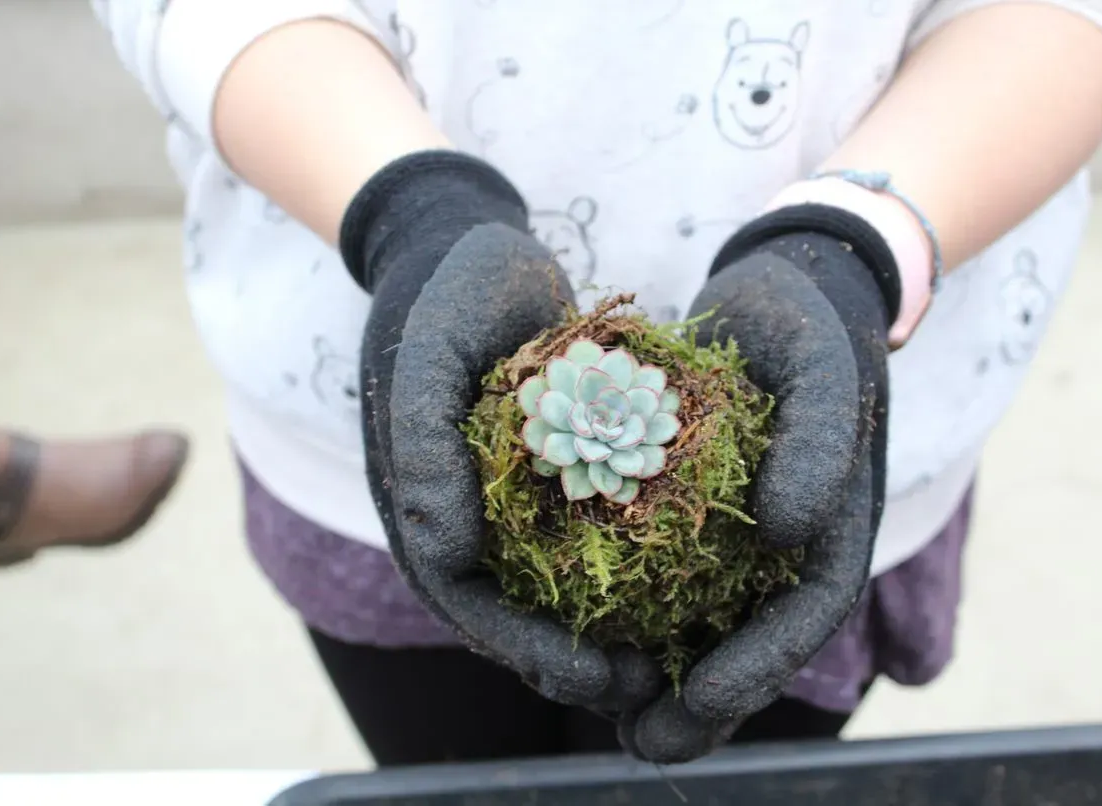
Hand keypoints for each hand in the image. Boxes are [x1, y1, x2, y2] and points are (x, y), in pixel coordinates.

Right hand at [340, 151, 662, 713]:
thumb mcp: (426, 355)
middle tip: (640, 689)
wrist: (468, 247)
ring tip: (664, 664)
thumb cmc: (445, 295)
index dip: (522, 646)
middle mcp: (461, 510)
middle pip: (510, 607)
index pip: (462, 597)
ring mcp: (504, 493)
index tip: (590, 676)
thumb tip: (443, 556)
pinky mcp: (550, 468)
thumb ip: (420, 450)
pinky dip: (622, 566)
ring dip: (599, 629)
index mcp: (421, 500)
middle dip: (570, 657)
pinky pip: (583, 530)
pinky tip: (680, 589)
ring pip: (550, 582)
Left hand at [621, 204, 901, 762]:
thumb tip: (789, 531)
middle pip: (754, 642)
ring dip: (665, 680)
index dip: (760, 665)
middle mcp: (789, 545)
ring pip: (707, 625)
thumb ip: (820, 441)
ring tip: (611, 721)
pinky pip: (667, 577)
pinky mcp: (698, 514)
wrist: (785, 292)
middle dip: (705, 706)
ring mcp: (744, 536)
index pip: (806, 613)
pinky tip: (583, 642)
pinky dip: (634, 617)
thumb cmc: (810, 328)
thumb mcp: (824, 369)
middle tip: (646, 744)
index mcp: (834, 525)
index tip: (703, 699)